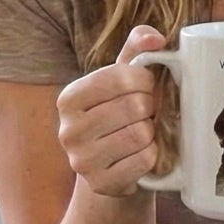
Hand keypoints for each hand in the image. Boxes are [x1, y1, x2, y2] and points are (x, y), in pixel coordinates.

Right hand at [56, 25, 166, 197]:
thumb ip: (137, 48)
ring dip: (152, 132)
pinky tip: (144, 153)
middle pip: (134, 105)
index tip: (146, 87)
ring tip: (144, 132)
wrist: (113, 168)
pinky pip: (144, 161)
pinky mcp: (101, 184)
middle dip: (151, 107)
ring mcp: (81, 161)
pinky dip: (154, 156)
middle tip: (147, 114)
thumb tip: (156, 39)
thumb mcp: (123, 79)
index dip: (145, 80)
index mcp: (69, 98)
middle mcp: (68, 130)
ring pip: (140, 134)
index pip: (121, 76)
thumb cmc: (120, 115)